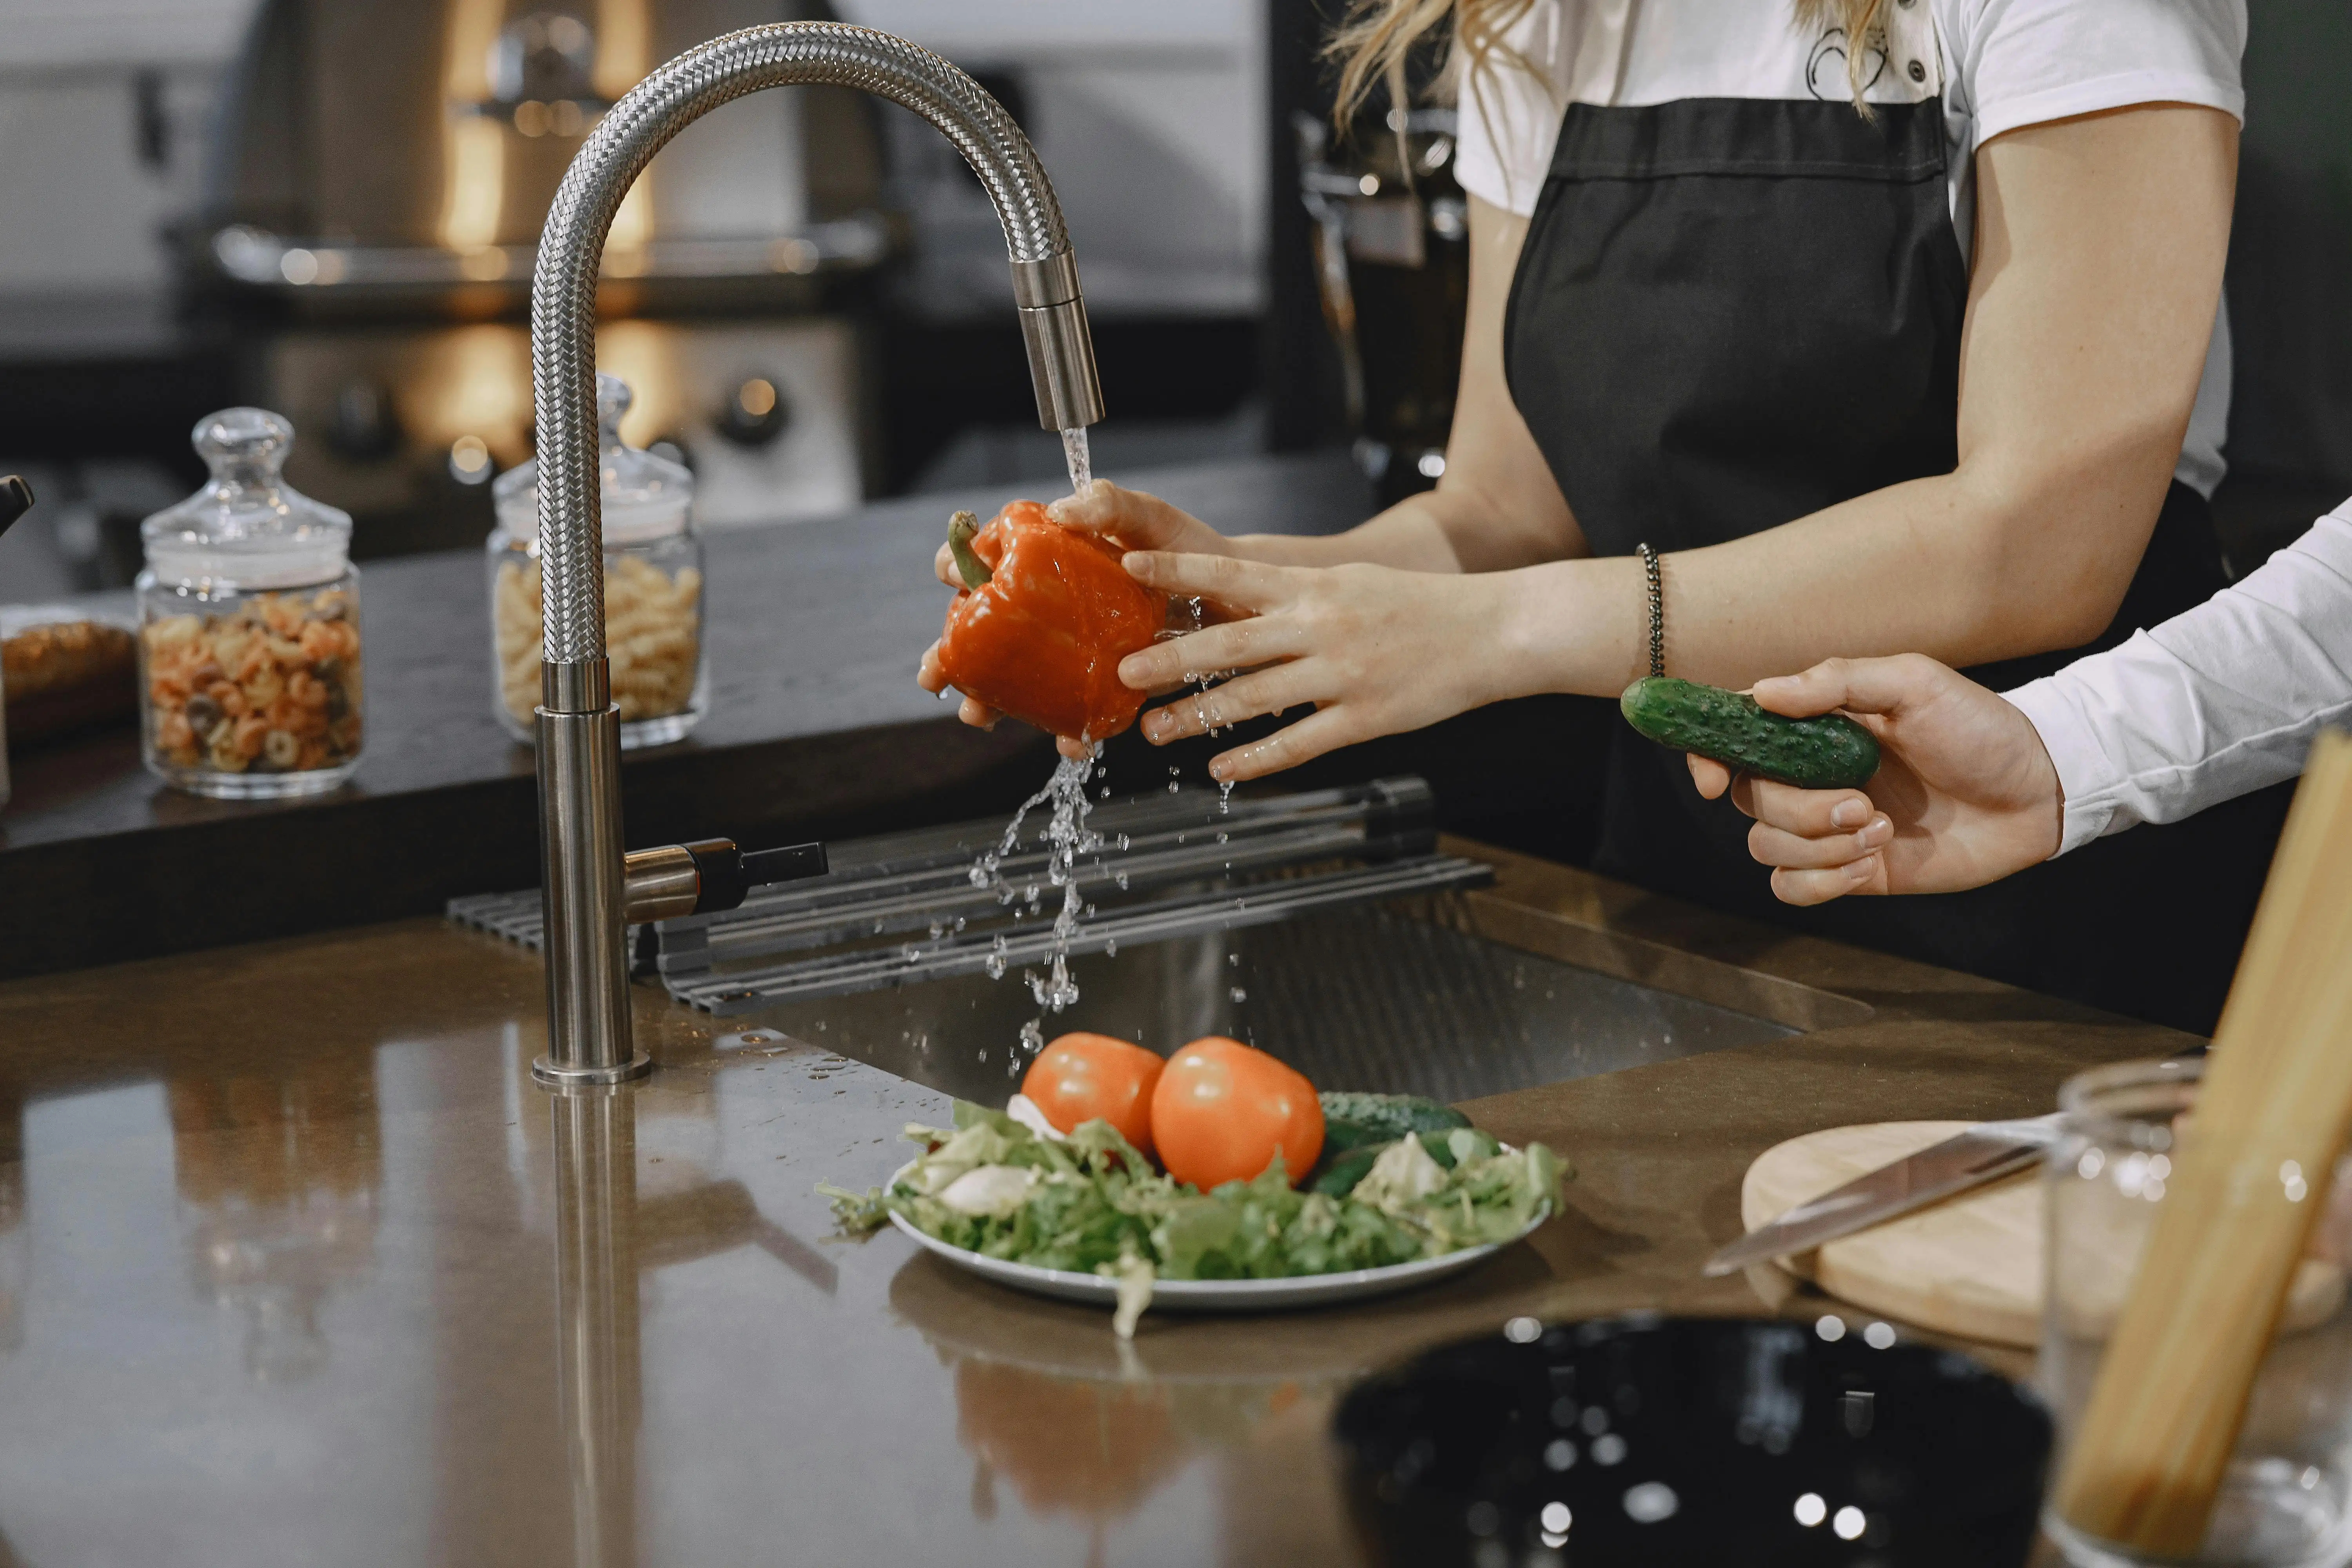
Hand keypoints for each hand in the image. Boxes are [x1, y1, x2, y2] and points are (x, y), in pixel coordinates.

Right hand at [920, 479, 1231, 759]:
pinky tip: (1070, 741)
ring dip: (992, 701)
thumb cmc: (1182, 547)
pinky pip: (1074, 709)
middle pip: (985, 629)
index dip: (959, 566)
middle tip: (935, 675)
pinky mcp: (1102, 682)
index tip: (952, 577)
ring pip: (1017, 677)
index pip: (986, 557)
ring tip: (979, 716)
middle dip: (953, 654)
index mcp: (1046, 557)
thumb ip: (1107, 503)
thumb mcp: (1147, 516)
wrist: (1231, 596)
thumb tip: (1060, 511)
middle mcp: (1048, 605)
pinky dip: (1068, 728)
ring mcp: (1071, 648)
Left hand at [1113, 552, 1523, 781]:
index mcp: (1316, 588)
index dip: (1180, 572)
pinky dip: (1255, 758)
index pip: (1233, 575)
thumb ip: (1297, 597)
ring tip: (1154, 730)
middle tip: (1123, 673)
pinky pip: (1299, 743)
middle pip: (1231, 644)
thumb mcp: (1352, 582)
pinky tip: (1221, 768)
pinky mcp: (1366, 718)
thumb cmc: (1419, 606)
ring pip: (1255, 699)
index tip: (1131, 566)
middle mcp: (1322, 627)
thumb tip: (1239, 605)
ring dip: (1198, 716)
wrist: (1492, 631)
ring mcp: (1343, 675)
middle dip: (1170, 660)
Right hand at [1685, 654, 2063, 904]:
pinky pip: (1793, 888)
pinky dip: (1823, 882)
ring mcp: (1828, 827)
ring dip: (1818, 847)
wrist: (2035, 793)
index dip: (1706, 756)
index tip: (1710, 779)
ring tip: (1879, 832)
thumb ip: (1836, 681)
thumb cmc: (1979, 728)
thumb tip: (1762, 693)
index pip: (1734, 738)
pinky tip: (1870, 865)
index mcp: (1815, 727)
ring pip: (1766, 846)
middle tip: (1861, 803)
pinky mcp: (1850, 871)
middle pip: (1748, 799)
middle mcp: (1811, 776)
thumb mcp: (1913, 683)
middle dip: (1798, 809)